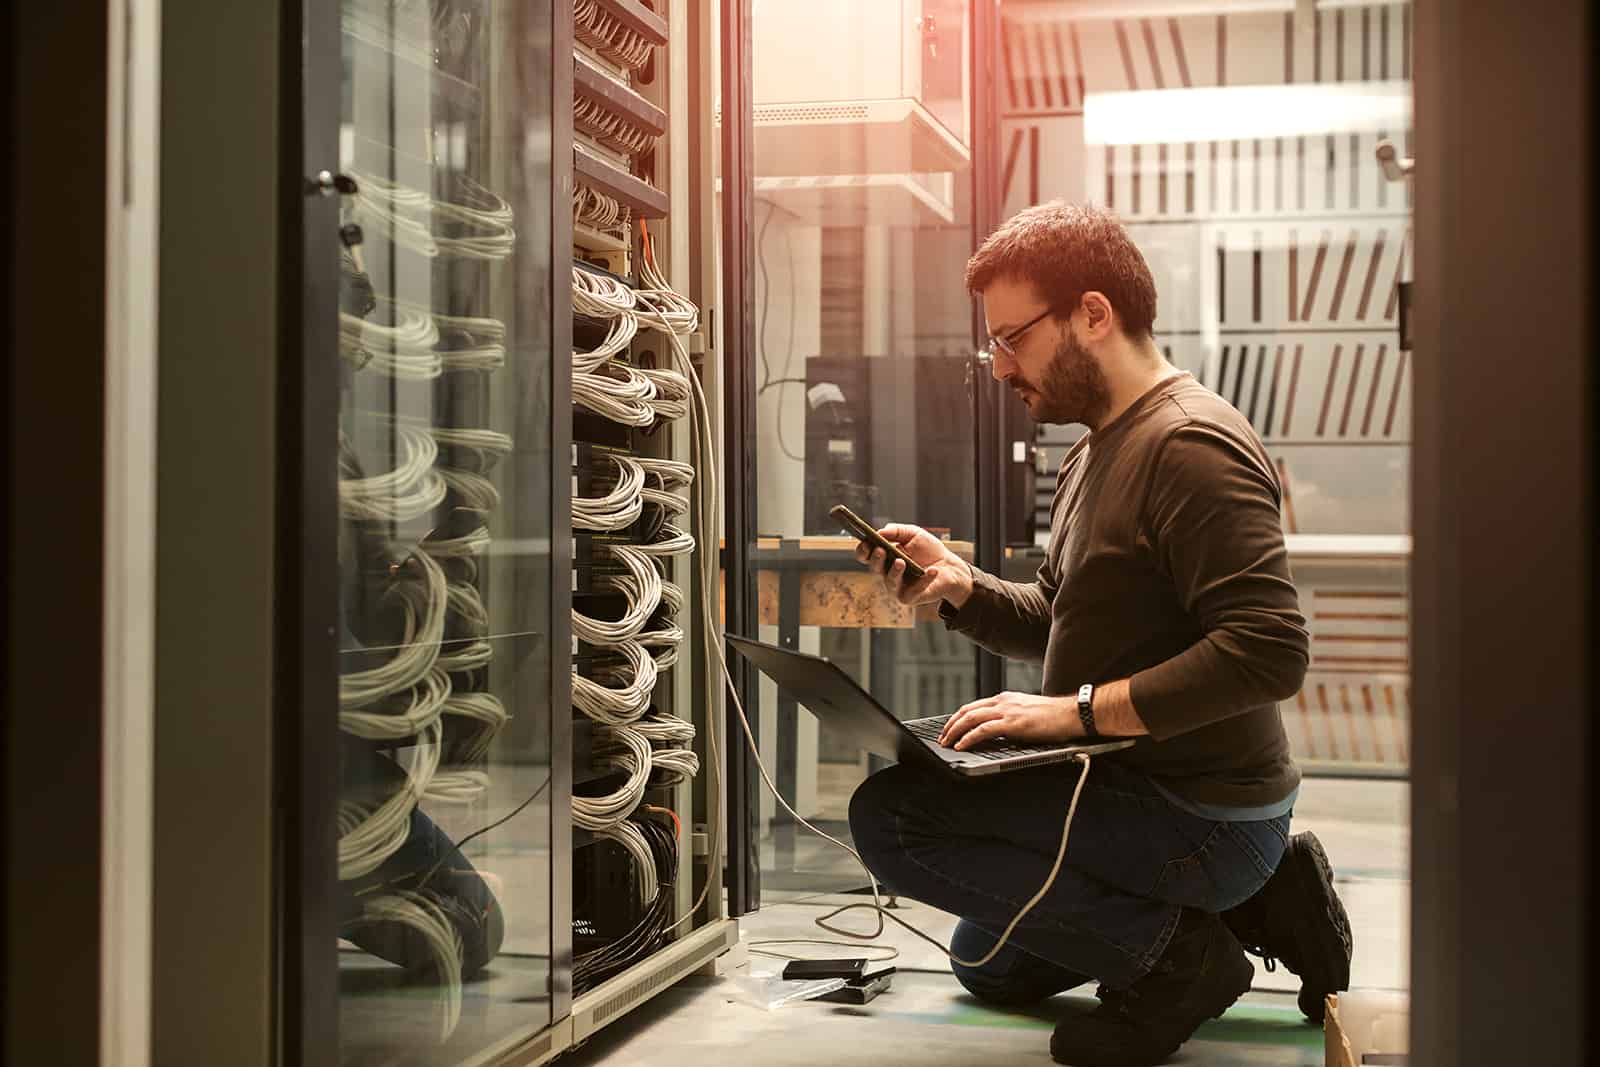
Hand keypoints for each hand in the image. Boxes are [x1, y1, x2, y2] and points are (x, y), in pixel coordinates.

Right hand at [853, 522, 974, 609]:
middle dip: (876, 559)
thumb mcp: (913, 534)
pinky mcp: (910, 597)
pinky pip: (914, 591)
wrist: (950, 567)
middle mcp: (887, 573)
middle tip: (881, 550)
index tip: (867, 542)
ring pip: (890, 581)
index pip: (866, 556)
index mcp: (884, 558)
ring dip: (894, 572)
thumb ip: (896, 531)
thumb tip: (880, 532)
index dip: (863, 550)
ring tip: (901, 562)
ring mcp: (897, 587)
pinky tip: (932, 570)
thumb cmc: (929, 550)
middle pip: (875, 568)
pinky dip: (924, 580)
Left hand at [938, 692, 1080, 750]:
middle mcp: (1002, 701)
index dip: (958, 718)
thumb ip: (1008, 719)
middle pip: (967, 711)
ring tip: (947, 743)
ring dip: (955, 731)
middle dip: (951, 725)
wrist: (1071, 713)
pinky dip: (969, 738)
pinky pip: (983, 730)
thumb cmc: (1053, 717)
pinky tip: (962, 745)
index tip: (950, 728)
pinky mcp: (1012, 724)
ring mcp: (1006, 711)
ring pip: (971, 718)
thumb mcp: (1025, 713)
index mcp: (1005, 698)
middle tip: (942, 737)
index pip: (974, 706)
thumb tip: (996, 733)